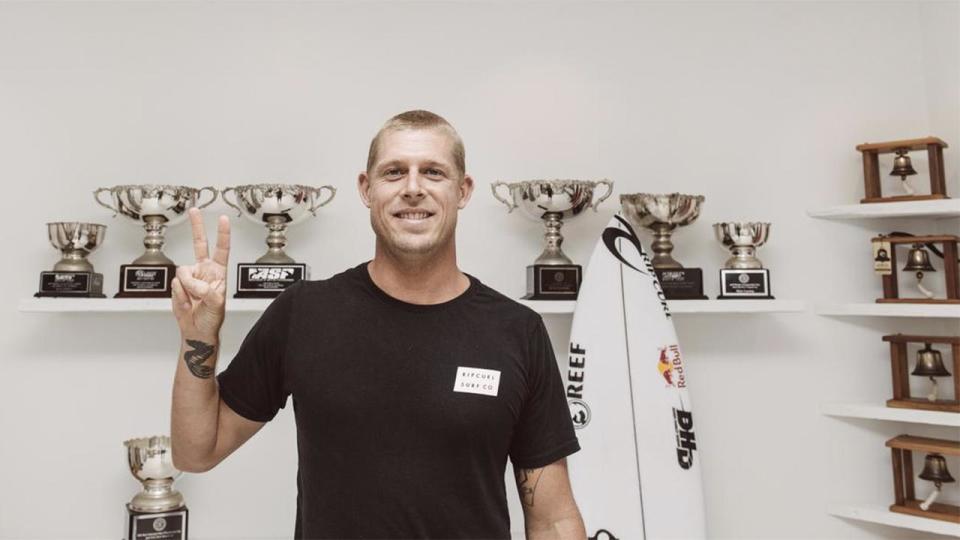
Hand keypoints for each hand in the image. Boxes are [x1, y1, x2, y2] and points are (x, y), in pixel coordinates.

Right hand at [171, 208, 229, 337]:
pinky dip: (179, 295)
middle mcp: (204, 270)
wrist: (197, 329)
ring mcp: (190, 276)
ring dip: (187, 288)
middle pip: (199, 244)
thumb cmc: (211, 318)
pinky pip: (174, 284)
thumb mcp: (216, 304)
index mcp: (218, 273)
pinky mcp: (178, 284)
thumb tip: (193, 281)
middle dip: (197, 226)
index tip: (223, 219)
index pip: (221, 249)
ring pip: (182, 272)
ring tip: (193, 300)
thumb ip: (206, 290)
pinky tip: (186, 301)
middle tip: (195, 210)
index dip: (223, 234)